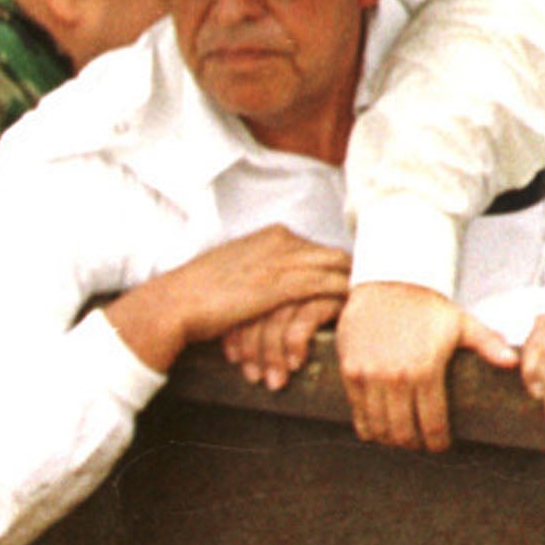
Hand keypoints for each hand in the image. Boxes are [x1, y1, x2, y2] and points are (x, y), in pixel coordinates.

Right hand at [107, 225, 350, 374]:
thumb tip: (277, 292)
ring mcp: (284, 259)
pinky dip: (345, 296)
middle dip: (351, 275)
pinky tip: (355, 310)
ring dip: (352, 287)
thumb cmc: (197, 295)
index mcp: (271, 235)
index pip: (318, 247)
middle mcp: (282, 240)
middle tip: (369, 295)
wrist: (174, 304)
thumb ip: (262, 274)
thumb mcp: (236, 273)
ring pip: (338, 268)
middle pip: (335, 253)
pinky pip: (329, 285)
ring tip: (370, 305)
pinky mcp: (283, 283)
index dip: (335, 267)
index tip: (347, 285)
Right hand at [335, 281, 519, 452]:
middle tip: (421, 443)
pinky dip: (368, 427)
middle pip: (404, 433)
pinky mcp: (350, 372)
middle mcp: (396, 377)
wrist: (389, 282)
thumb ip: (488, 344)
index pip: (433, 424)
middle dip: (415, 444)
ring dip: (391, 439)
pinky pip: (357, 414)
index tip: (440, 446)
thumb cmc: (429, 306)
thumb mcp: (462, 324)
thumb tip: (512, 363)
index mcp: (426, 370)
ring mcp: (370, 376)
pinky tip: (379, 427)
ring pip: (379, 429)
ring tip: (401, 437)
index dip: (438, 442)